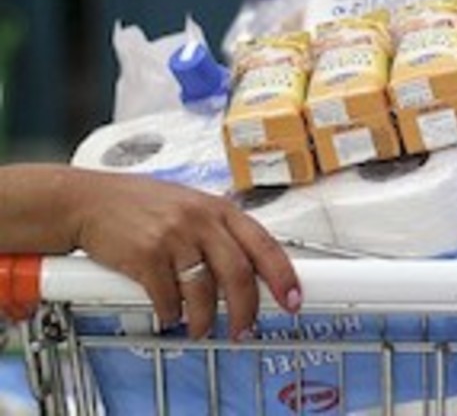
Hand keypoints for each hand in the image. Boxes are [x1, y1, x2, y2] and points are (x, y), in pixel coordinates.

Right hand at [68, 170, 300, 339]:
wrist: (89, 200)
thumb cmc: (141, 205)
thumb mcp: (191, 205)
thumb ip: (221, 232)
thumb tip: (253, 270)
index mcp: (219, 209)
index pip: (264, 244)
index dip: (283, 276)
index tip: (293, 299)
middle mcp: (201, 221)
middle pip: (239, 275)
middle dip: (247, 311)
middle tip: (245, 329)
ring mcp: (173, 237)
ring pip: (204, 293)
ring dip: (206, 320)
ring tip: (202, 327)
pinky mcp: (145, 256)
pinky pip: (168, 299)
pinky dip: (172, 315)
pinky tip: (170, 314)